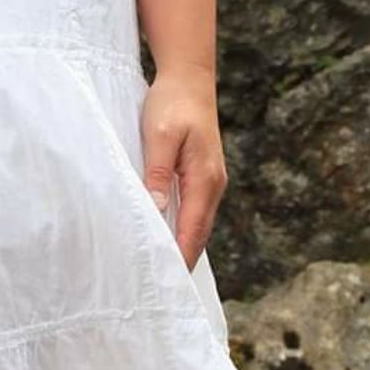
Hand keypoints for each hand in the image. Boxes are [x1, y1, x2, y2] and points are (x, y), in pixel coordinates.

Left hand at [139, 66, 226, 268]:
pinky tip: (163, 237)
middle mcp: (212, 185)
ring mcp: (208, 181)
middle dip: (180, 260)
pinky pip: (191, 211)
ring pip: (195, 224)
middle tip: (159, 291)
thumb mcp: (159, 137)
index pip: (192, 231)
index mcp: (204, 179)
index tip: (166, 285)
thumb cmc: (171, 104)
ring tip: (159, 272)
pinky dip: (179, 228)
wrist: (188, 78)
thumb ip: (158, 174)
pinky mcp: (200, 176)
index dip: (180, 259)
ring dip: (180, 246)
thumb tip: (157, 211)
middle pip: (197, 234)